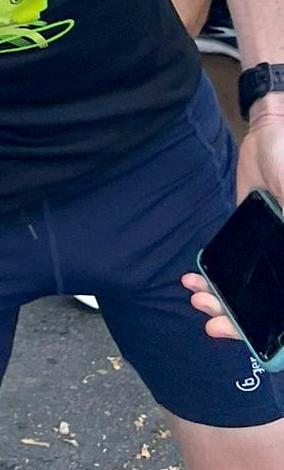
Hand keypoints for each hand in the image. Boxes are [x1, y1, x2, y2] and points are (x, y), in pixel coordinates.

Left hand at [181, 106, 283, 340]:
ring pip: (251, 290)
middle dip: (239, 318)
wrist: (273, 133)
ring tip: (196, 299)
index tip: (246, 336)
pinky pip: (234, 266)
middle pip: (271, 305)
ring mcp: (273, 251)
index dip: (275, 329)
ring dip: (224, 300)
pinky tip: (194, 279)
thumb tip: (280, 254)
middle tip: (209, 320)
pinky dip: (216, 277)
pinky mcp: (252, 238)